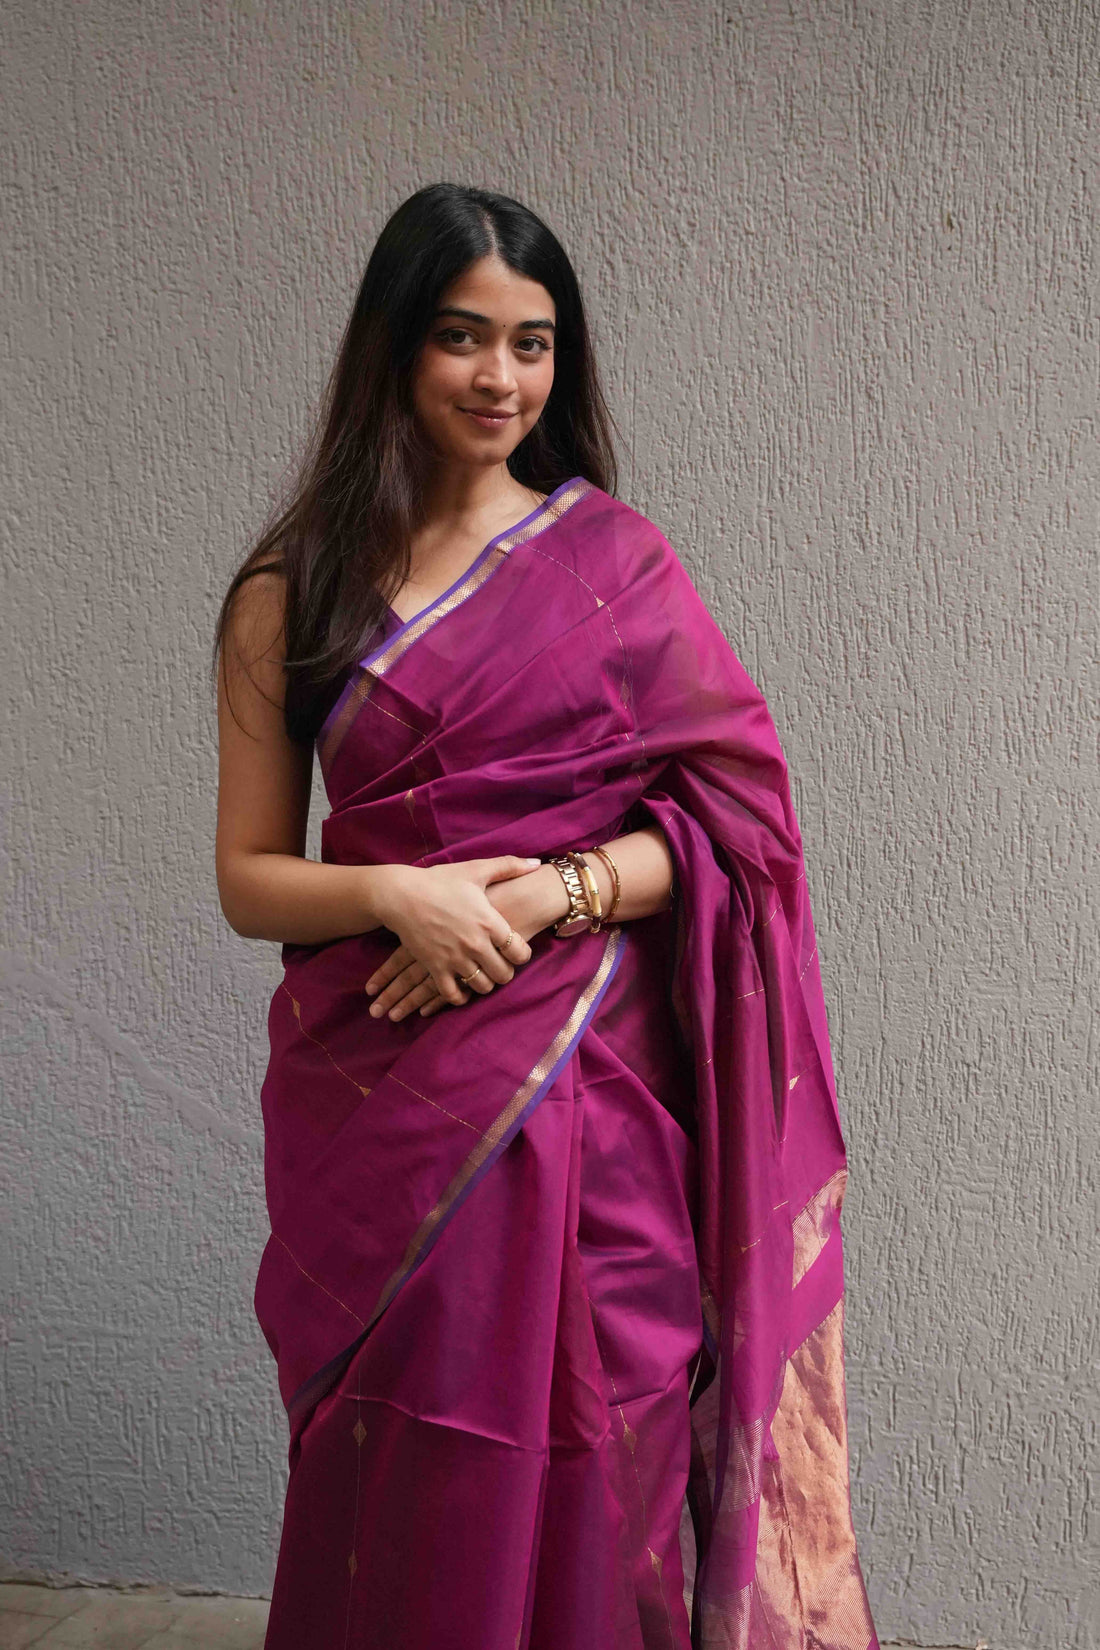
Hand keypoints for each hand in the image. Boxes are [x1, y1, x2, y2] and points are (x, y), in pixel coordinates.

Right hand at [365, 855, 540, 1021]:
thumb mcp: (476, 870)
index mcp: (490, 922)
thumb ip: (509, 866)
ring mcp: (455, 958)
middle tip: (500, 966)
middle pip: (504, 974)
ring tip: (482, 975)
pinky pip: (453, 994)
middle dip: (506, 972)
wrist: (401, 894)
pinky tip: (462, 989)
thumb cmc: (440, 880)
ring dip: (485, 983)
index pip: (520, 952)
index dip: (522, 955)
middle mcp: (476, 944)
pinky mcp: (435, 967)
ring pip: (482, 987)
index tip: (515, 951)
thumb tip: (536, 863)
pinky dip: (460, 996)